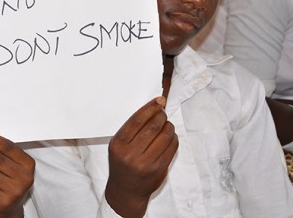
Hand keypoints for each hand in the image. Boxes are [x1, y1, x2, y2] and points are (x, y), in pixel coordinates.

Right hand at [104, 97, 177, 216]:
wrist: (126, 190)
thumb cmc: (122, 163)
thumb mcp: (118, 146)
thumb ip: (132, 130)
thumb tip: (153, 109)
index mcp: (118, 144)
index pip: (136, 120)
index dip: (150, 108)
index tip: (159, 101)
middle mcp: (130, 154)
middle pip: (152, 127)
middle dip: (161, 116)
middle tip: (163, 112)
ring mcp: (145, 163)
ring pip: (164, 136)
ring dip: (169, 126)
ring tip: (167, 124)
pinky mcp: (158, 169)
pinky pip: (171, 148)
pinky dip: (174, 138)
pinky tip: (170, 136)